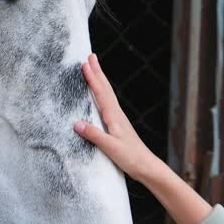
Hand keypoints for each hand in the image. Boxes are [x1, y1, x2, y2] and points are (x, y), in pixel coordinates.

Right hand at [74, 53, 165, 184]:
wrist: (146, 167)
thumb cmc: (131, 158)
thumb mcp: (110, 147)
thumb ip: (94, 135)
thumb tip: (76, 123)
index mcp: (114, 117)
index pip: (101, 93)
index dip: (93, 78)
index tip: (85, 63)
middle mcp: (117, 115)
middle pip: (106, 89)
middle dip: (98, 72)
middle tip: (91, 56)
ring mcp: (118, 119)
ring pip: (107, 95)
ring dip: (100, 81)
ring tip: (94, 70)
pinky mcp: (118, 126)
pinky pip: (107, 104)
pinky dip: (102, 94)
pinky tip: (100, 96)